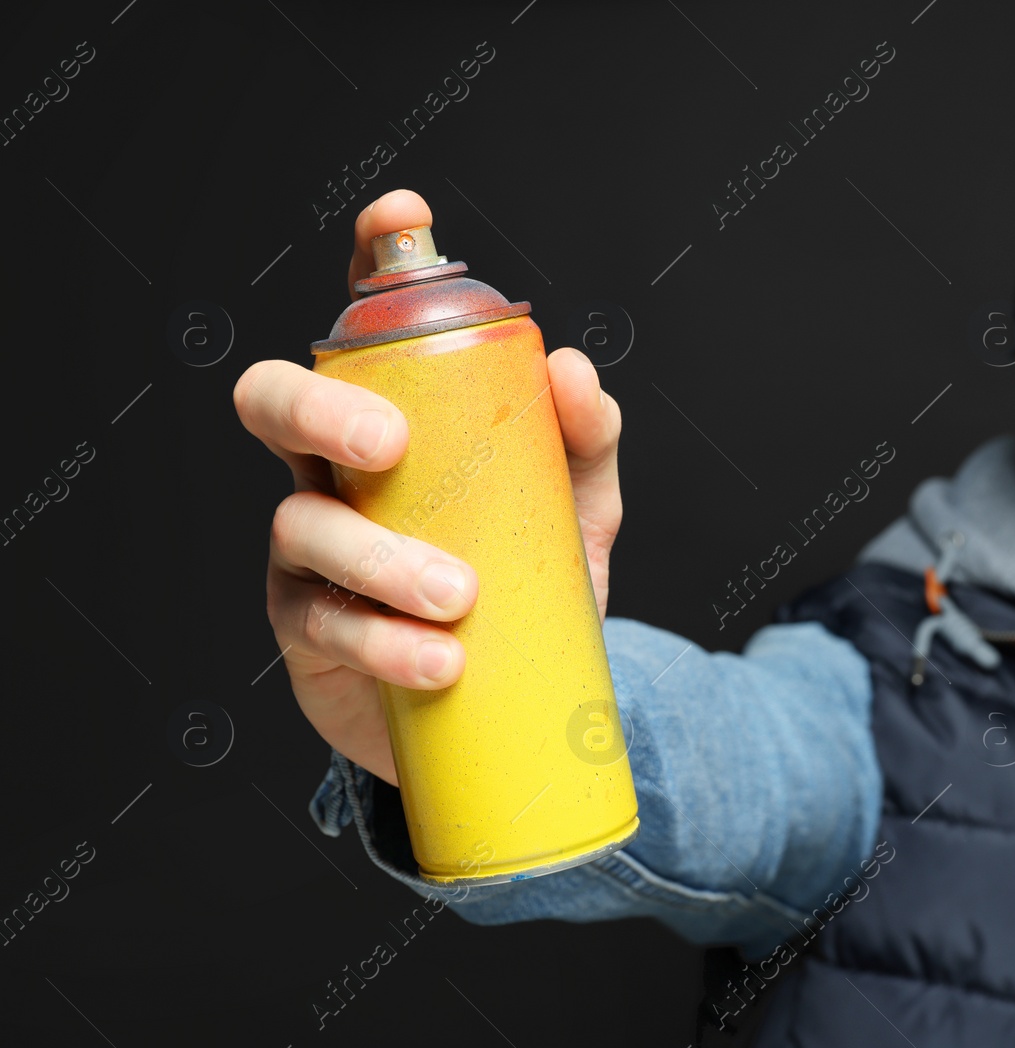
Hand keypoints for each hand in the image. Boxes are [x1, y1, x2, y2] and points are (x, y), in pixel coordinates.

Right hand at [234, 189, 623, 786]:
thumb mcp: (575, 512)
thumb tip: (572, 371)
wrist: (510, 707)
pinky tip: (438, 658)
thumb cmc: (526, 587)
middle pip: (274, 402)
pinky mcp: (308, 632)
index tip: (401, 218)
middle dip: (318, 409)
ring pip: (302, 523)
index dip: (372, 260)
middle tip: (386, 444)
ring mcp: (311, 551)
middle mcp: (336, 473)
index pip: (369, 330)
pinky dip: (384, 639)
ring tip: (456, 596)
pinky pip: (324, 623)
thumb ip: (584, 444)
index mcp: (396, 423)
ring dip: (380, 557)